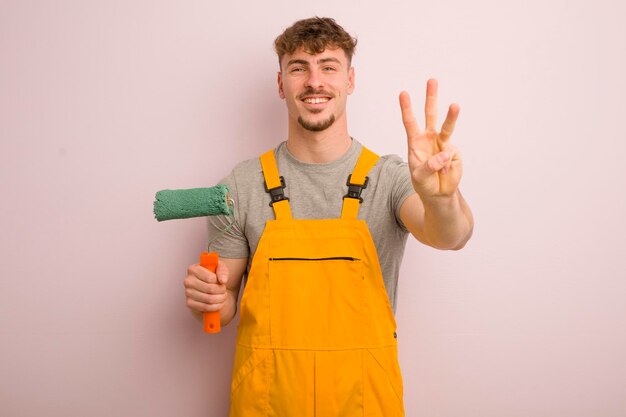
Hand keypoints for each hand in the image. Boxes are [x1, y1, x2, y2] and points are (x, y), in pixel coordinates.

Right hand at [183, 261, 228, 312]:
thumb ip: (222, 271)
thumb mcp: (219, 267)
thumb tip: (223, 280)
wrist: (206, 285)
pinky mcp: (189, 303)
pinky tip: (219, 303)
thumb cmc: (212, 274)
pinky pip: (205, 307)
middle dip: (221, 291)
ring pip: (209, 299)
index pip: (210, 278)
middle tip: (224, 290)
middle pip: (210, 289)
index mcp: (193, 269)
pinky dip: (215, 306)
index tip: (221, 281)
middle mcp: (188, 281)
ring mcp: (187, 293)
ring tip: (223, 296)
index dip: (218, 281)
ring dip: (220, 299)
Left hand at [400, 79, 461, 198]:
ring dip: (451, 116)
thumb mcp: (419, 177)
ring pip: (446, 126)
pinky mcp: (453, 152)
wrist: (439, 193)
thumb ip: (429, 166)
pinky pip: (450, 155)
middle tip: (432, 81)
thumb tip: (444, 154)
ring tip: (455, 105)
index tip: (403, 93)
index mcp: (415, 141)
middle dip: (431, 98)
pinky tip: (444, 172)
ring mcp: (442, 144)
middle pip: (430, 115)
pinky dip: (446, 165)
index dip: (407, 108)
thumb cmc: (424, 183)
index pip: (410, 122)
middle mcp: (429, 138)